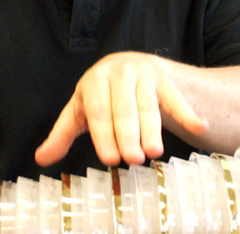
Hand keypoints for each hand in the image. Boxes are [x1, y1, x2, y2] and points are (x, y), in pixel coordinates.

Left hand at [35, 52, 208, 166]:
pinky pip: (176, 98)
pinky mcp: (166, 80)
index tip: (110, 159)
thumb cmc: (99, 97)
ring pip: (149, 106)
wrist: (130, 66)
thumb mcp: (78, 113)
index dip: (104, 136)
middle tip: (133, 160)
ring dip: (153, 130)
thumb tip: (40, 159)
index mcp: (94, 82)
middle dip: (128, 136)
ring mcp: (145, 75)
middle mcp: (119, 74)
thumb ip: (61, 136)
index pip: (99, 112)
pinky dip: (188, 113)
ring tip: (155, 153)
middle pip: (124, 110)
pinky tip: (199, 127)